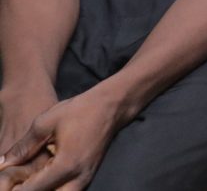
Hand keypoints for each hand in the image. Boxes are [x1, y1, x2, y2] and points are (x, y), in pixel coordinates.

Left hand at [0, 87, 126, 190]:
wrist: (111, 107)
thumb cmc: (79, 111)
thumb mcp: (45, 123)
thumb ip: (23, 147)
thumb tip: (3, 163)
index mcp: (66, 166)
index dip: (14, 190)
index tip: (5, 183)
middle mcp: (78, 178)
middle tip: (17, 184)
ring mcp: (85, 179)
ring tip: (28, 182)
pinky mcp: (87, 178)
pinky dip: (53, 189)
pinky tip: (42, 180)